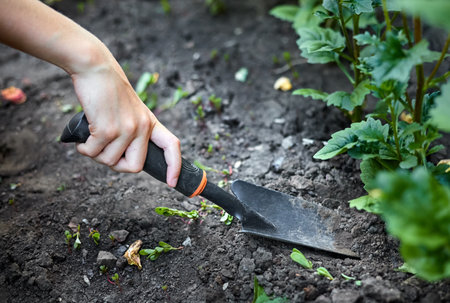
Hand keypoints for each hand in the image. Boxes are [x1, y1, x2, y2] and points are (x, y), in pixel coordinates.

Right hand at [71, 56, 180, 186]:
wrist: (95, 67)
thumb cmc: (109, 90)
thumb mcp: (130, 110)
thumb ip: (133, 130)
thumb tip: (122, 156)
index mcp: (150, 122)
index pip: (171, 146)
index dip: (174, 166)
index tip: (172, 182)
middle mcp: (141, 127)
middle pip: (135, 167)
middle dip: (118, 166)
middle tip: (105, 153)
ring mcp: (125, 129)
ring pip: (110, 162)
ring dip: (96, 155)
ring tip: (91, 138)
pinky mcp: (106, 130)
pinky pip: (92, 153)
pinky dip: (84, 149)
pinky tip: (83, 138)